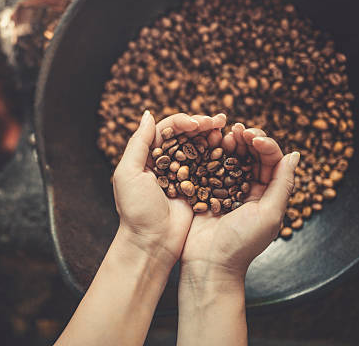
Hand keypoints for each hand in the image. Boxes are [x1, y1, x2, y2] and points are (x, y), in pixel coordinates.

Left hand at [112, 111, 226, 268]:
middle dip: (203, 125)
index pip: (167, 129)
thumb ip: (139, 143)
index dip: (183, 121)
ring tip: (227, 130)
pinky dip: (220, 156)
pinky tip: (230, 149)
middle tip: (219, 121)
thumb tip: (148, 114)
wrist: (151, 244)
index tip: (197, 123)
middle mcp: (166, 163)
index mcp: (148, 156)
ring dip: (214, 136)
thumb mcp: (128, 173)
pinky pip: (210, 167)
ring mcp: (183, 175)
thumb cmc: (136, 211)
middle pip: (186, 135)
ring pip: (200, 148)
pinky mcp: (197, 188)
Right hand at [180, 122, 299, 281]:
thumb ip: (282, 184)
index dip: (264, 144)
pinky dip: (211, 153)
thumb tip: (295, 155)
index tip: (253, 137)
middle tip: (237, 129)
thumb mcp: (270, 214)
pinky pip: (210, 166)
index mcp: (267, 194)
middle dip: (247, 139)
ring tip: (224, 134)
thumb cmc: (241, 244)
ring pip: (231, 157)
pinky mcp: (205, 190)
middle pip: (251, 155)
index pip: (271, 160)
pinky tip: (208, 144)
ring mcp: (225, 189)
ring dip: (229, 143)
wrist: (208, 264)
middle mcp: (249, 189)